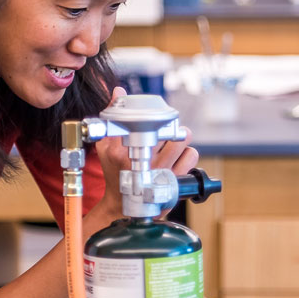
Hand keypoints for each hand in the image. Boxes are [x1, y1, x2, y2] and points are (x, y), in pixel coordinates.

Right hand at [92, 87, 199, 216]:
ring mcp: (159, 173)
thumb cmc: (115, 171)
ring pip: (183, 139)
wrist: (124, 206)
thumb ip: (112, 118)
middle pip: (166, 127)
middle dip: (167, 125)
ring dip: (180, 137)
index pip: (138, 120)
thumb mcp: (106, 146)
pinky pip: (192, 155)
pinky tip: (178, 157)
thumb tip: (119, 91)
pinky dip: (188, 153)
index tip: (151, 115)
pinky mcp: (174, 182)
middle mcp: (141, 162)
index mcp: (120, 152)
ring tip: (172, 142)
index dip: (150, 113)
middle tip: (163, 130)